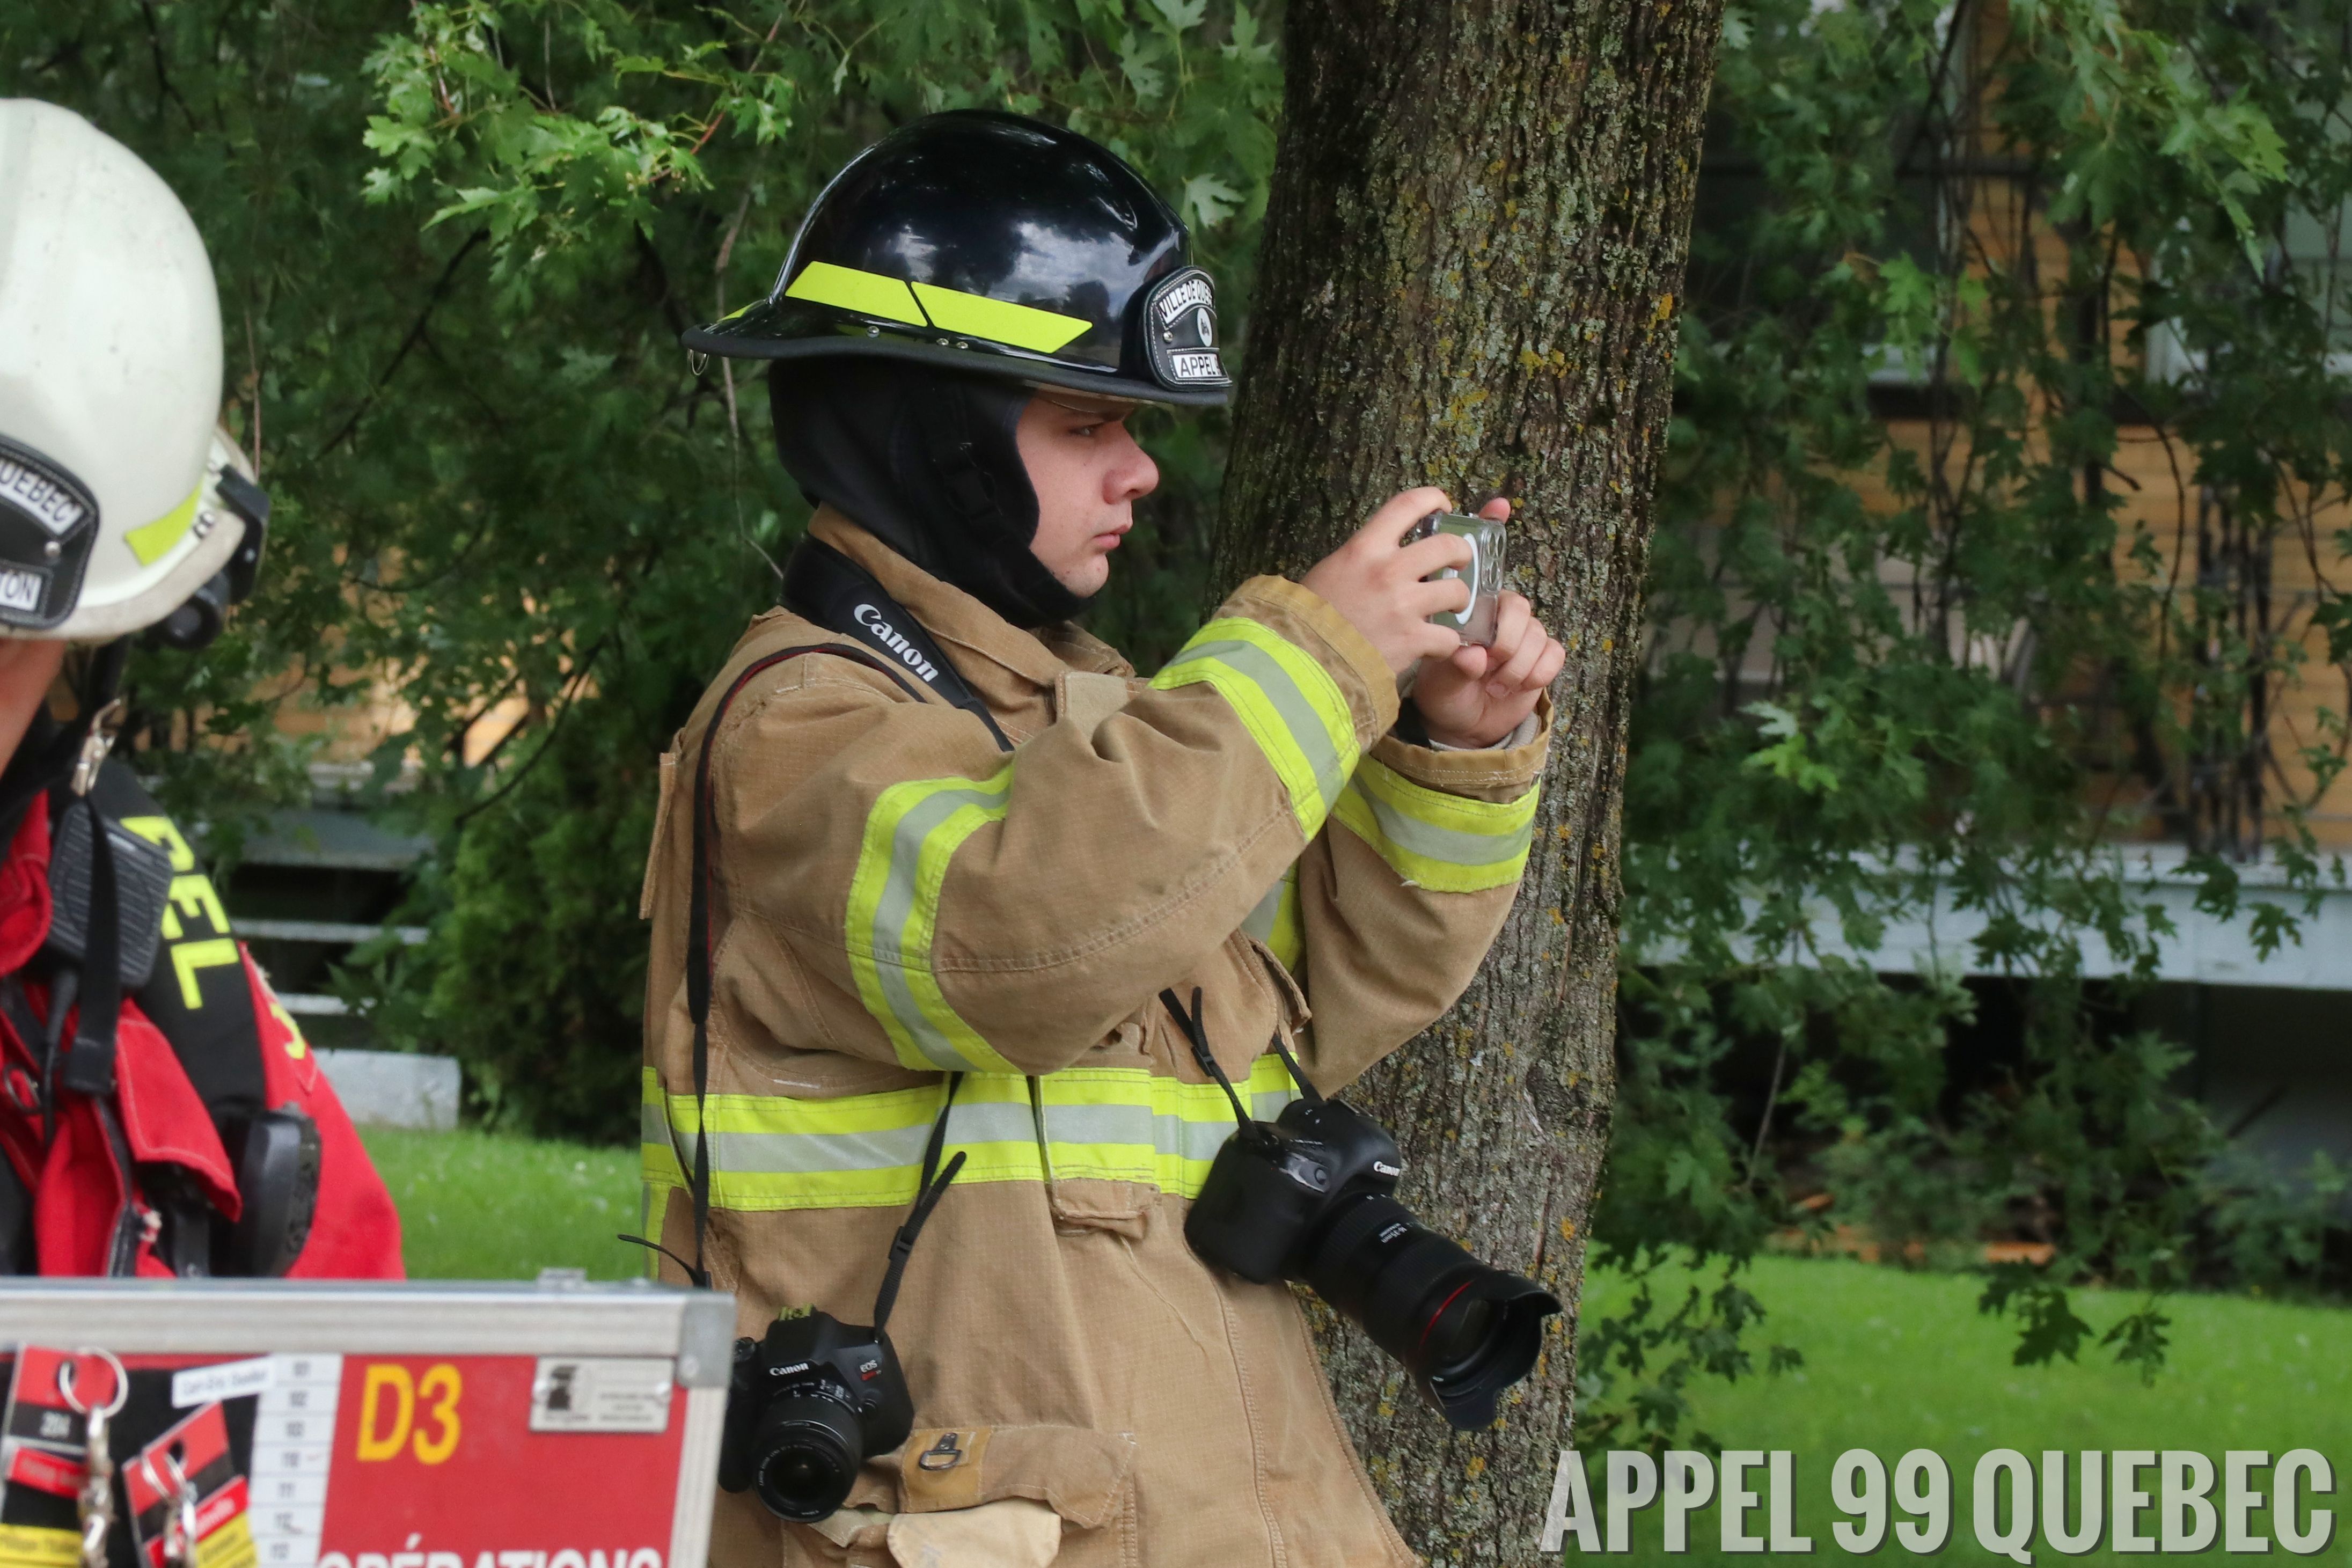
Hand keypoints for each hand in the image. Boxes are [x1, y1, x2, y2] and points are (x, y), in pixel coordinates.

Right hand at [1300, 487, 1478, 675]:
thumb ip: (1362, 559)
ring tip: (1454, 607)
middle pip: (1448, 546)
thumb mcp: (1331, 570)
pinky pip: (1448, 637)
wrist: (1304, 660)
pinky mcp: (1412, 640)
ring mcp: (1403, 605)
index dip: (1433, 498)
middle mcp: (1388, 570)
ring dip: (1460, 599)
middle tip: (1460, 562)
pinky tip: (1436, 646)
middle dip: (1462, 553)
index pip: (1408, 504)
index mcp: (1365, 548)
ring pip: (1457, 591)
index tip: (1444, 506)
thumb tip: (1385, 554)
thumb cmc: (1310, 616)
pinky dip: (1446, 643)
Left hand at [1408, 498, 1563, 747]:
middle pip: (1518, 603)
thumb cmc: (1441, 688)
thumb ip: (1451, 663)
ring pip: (1536, 632)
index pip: (1484, 560)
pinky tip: (1510, 687)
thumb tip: (1473, 656)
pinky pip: (1553, 653)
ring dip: (1514, 664)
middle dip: (1505, 637)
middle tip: (1486, 662)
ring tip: (1491, 683)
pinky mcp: (1544, 657)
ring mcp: (1525, 632)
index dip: (1493, 526)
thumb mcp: (1434, 675)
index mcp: (1471, 605)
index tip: (1498, 505)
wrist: (1459, 723)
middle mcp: (1500, 612)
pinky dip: (1533, 674)